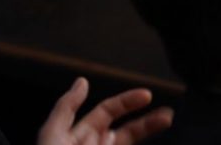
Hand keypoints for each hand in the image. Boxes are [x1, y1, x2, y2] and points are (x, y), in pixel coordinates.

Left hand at [37, 77, 172, 144]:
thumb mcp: (52, 135)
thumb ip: (67, 107)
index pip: (108, 111)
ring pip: (130, 144)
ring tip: (167, 124)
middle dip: (148, 122)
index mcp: (82, 134)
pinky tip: (159, 144)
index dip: (126, 101)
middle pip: (128, 132)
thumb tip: (82, 81)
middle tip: (168, 116)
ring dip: (149, 134)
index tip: (147, 95)